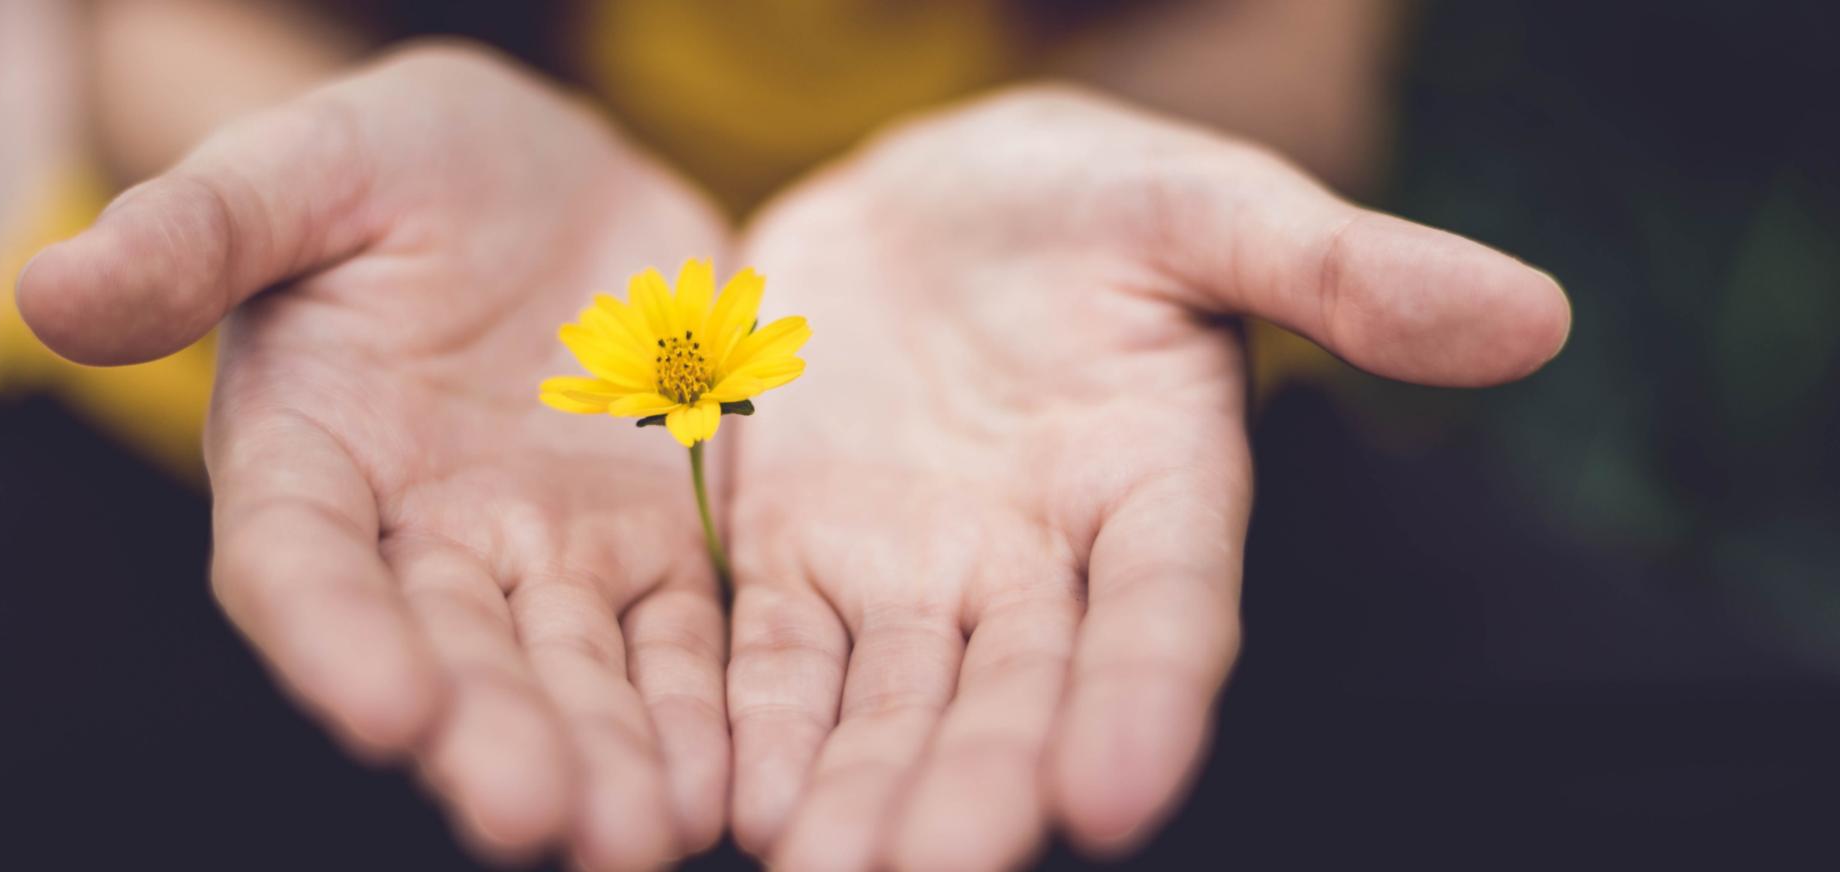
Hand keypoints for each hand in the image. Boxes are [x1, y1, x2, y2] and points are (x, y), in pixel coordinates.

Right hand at [19, 45, 731, 870]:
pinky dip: (703, 709)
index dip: (335, 639)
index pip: (303, 566)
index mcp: (310, 456)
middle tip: (537, 819)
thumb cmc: (400, 161)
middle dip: (492, 737)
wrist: (549, 173)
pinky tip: (730, 780)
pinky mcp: (655, 545)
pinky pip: (683, 638)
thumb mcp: (308, 164)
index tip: (386, 711)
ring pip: (574, 671)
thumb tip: (48, 287)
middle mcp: (420, 536)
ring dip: (607, 756)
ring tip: (644, 833)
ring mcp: (545, 552)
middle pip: (450, 654)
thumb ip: (200, 230)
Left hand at [723, 85, 1568, 871]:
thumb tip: (1532, 314)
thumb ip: (1340, 267)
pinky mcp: (799, 558)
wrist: (925, 200)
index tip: (1118, 794)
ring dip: (861, 789)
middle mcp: (1041, 565)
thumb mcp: (1203, 205)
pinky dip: (758, 722)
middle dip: (979, 785)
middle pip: (1016, 693)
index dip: (1147, 700)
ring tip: (824, 871)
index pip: (1166, 613)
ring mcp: (915, 573)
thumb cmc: (1086, 199)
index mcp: (1158, 489)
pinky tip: (736, 795)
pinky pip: (776, 653)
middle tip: (935, 871)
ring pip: (892, 702)